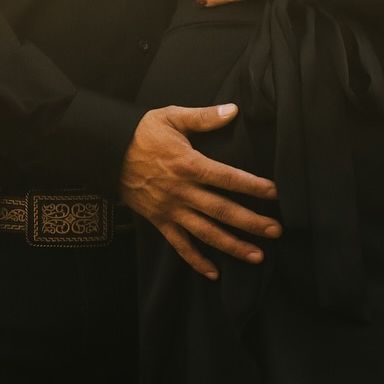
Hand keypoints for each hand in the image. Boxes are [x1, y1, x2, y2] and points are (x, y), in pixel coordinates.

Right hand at [119, 103, 280, 279]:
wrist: (108, 152)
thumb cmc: (143, 132)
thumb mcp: (172, 117)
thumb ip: (204, 116)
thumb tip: (233, 110)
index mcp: (189, 164)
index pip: (228, 178)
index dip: (253, 186)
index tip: (276, 193)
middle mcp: (182, 191)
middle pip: (222, 210)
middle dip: (251, 222)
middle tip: (276, 231)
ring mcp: (171, 209)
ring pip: (206, 232)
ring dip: (232, 246)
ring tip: (257, 256)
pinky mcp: (159, 221)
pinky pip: (180, 245)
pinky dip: (196, 261)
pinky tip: (214, 273)